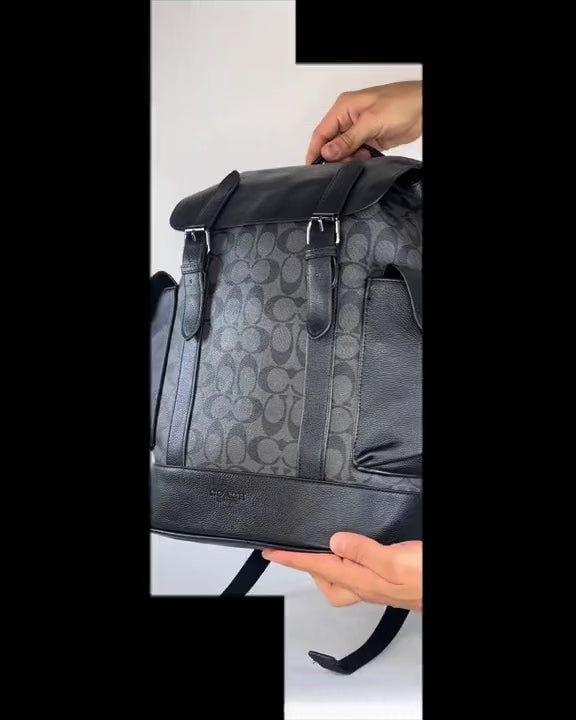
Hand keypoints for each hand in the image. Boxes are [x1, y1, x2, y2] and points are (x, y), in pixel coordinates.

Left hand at [262, 533, 421, 611]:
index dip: (292, 559)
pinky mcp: (389, 581)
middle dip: (307, 566)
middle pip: (326, 580)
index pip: (318, 566)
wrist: (443, 584)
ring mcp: (378, 585)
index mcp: (362, 580)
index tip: (270, 552)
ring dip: (327, 566)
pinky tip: (356, 554)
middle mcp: (366, 586)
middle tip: (292, 550)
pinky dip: (349, 563)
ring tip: (319, 549)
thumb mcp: (394, 561)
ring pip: (342, 579)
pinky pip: (359, 574)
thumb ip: (363, 551)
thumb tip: (333, 541)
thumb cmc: (424, 577)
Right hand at [305, 81, 421, 163]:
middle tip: (341, 167)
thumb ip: (348, 139)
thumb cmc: (402, 103)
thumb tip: (327, 152)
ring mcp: (361, 129)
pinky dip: (360, 159)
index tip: (312, 167)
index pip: (322, 132)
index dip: (315, 150)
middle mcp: (350, 118)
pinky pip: (358, 153)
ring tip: (359, 159)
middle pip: (332, 143)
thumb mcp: (371, 122)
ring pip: (345, 150)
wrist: (424, 108)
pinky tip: (366, 159)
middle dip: (334, 157)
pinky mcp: (371, 138)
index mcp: (344, 107)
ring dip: (349, 159)